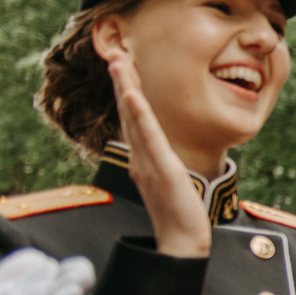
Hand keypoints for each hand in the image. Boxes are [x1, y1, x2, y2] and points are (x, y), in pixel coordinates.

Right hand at [110, 51, 211, 259]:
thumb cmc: (178, 216)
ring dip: (126, 88)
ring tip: (119, 62)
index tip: (123, 66)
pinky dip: (139, 115)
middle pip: (128, 112)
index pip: (134, 118)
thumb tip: (161, 155)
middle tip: (115, 52)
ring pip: (135, 118)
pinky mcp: (161, 169)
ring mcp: (148, 162)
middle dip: (122, 81)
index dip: (127, 91)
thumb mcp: (170, 182)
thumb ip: (162, 165)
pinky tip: (132, 95)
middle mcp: (140, 156)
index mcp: (144, 158)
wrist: (181, 241)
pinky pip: (148, 138)